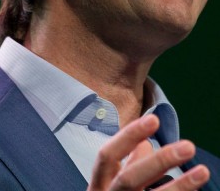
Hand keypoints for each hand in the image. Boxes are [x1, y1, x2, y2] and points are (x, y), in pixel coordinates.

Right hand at [87, 114, 209, 189]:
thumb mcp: (111, 187)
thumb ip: (128, 164)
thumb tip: (145, 141)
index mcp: (98, 186)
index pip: (107, 156)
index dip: (127, 136)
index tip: (153, 119)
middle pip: (129, 179)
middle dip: (158, 162)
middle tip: (188, 146)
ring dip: (180, 187)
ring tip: (203, 171)